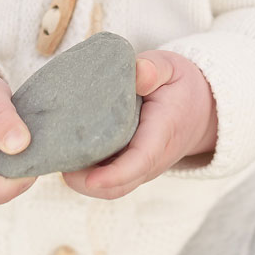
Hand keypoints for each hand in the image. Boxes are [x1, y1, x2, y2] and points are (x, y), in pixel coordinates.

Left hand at [60, 50, 217, 199]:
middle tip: (54, 158)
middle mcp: (151, 160)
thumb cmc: (180, 88)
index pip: (139, 161)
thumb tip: (138, 71)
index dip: (114, 174)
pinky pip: (107, 179)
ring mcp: (140, 168)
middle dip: (85, 182)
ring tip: (55, 152)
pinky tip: (64, 150)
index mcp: (161, 134)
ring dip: (81, 178)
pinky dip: (85, 172)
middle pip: (118, 186)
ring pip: (109, 187)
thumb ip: (155, 67)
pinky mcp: (129, 168)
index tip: (89, 179)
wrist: (201, 110)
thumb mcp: (172, 68)